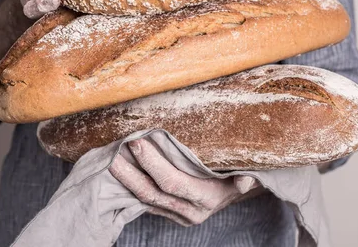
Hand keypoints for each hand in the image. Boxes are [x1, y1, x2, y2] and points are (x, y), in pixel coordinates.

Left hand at [109, 138, 263, 226]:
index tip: (137, 143)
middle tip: (114, 151)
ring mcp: (177, 215)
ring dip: (126, 180)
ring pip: (145, 200)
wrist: (237, 188)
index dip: (153, 164)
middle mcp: (190, 212)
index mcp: (207, 199)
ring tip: (111, 158)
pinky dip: (131, 185)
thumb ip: (245, 178)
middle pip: (152, 194)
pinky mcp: (168, 212)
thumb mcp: (245, 170)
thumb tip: (245, 181)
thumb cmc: (239, 170)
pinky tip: (120, 170)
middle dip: (130, 173)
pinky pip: (145, 201)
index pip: (172, 182)